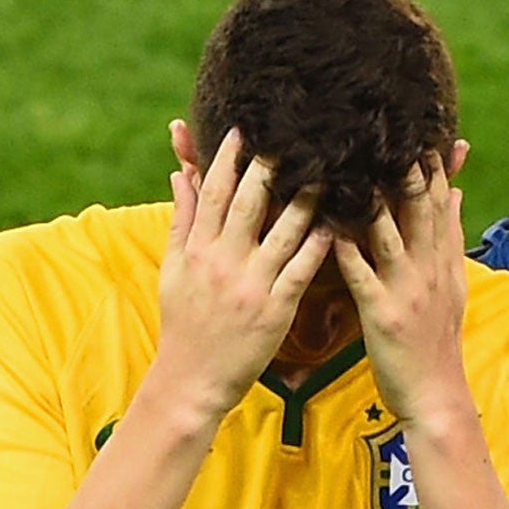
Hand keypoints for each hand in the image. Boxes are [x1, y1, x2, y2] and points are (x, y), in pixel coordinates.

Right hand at [153, 123, 332, 419]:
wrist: (191, 379)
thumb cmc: (183, 323)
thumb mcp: (174, 269)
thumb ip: (182, 220)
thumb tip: (181, 174)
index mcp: (198, 249)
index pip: (214, 192)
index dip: (228, 158)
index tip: (244, 129)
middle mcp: (224, 262)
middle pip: (249, 203)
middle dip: (269, 166)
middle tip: (293, 135)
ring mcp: (251, 285)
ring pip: (282, 232)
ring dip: (305, 199)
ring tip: (327, 171)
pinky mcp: (275, 310)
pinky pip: (300, 271)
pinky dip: (317, 247)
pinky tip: (334, 224)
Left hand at [333, 145, 471, 424]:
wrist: (436, 396)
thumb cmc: (436, 343)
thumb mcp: (453, 286)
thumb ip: (450, 238)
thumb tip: (455, 192)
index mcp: (442, 262)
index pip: (439, 204)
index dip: (433, 165)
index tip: (421, 130)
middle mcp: (428, 270)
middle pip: (418, 210)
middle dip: (406, 169)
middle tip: (388, 130)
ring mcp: (406, 291)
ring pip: (389, 235)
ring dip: (373, 199)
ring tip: (353, 163)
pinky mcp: (383, 315)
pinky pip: (362, 276)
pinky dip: (347, 251)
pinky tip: (329, 227)